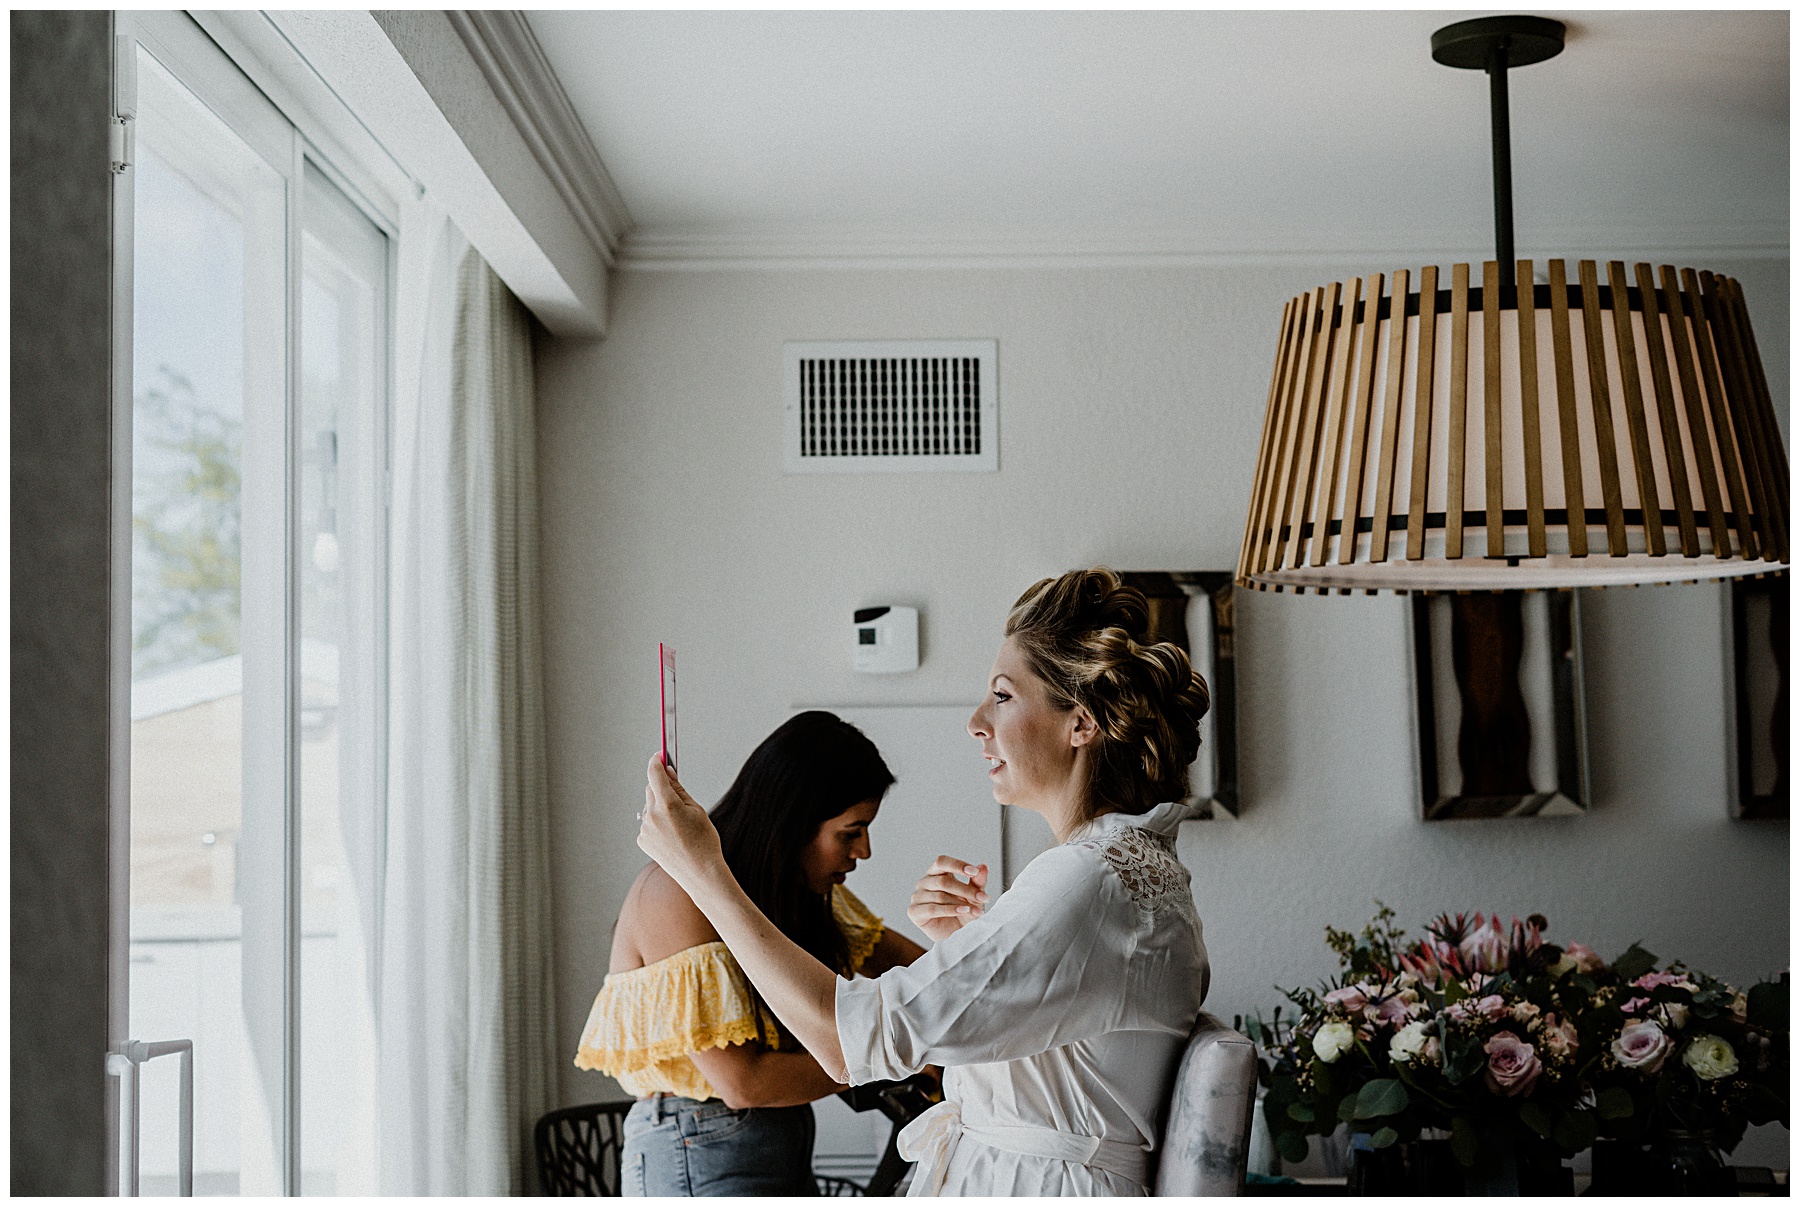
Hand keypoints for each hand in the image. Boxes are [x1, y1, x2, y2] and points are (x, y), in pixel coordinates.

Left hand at [638, 754, 725, 894]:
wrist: (699, 873)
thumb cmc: (704, 841)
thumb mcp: (697, 810)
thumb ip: (679, 789)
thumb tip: (668, 773)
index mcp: (667, 805)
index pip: (654, 773)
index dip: (656, 761)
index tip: (659, 756)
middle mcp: (651, 815)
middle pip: (651, 789)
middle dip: (662, 787)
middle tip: (679, 796)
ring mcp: (645, 829)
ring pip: (650, 807)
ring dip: (660, 807)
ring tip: (679, 825)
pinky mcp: (642, 840)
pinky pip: (648, 823)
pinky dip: (657, 823)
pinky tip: (672, 835)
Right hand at [906, 856, 988, 942]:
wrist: (956, 936)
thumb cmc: (963, 913)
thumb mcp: (974, 897)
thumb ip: (977, 882)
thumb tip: (983, 867)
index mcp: (936, 873)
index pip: (942, 862)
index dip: (957, 865)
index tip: (975, 872)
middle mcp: (925, 882)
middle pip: (943, 881)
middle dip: (966, 890)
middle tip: (982, 898)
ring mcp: (917, 896)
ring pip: (940, 896)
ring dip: (961, 903)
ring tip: (976, 910)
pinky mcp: (914, 911)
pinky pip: (932, 909)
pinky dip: (950, 910)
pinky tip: (963, 911)